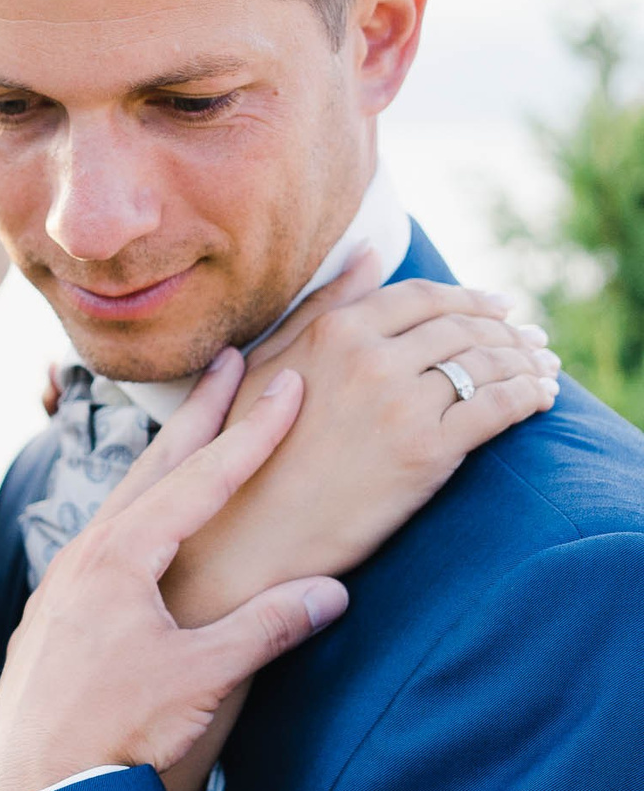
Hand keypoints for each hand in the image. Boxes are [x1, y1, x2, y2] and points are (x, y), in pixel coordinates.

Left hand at [0, 350, 347, 790]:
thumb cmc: (109, 738)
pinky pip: (107, 539)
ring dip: (167, 460)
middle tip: (233, 359)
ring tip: (198, 424)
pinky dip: (141, 510)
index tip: (289, 383)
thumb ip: (264, 629)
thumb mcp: (199, 680)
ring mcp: (64, 584)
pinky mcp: (57, 615)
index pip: (201, 480)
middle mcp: (85, 557)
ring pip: (125, 502)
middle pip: (154, 469)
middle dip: (200, 414)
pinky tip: (149, 522)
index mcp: (120, 559)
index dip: (251, 432)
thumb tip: (331, 591)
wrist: (28, 790)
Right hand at [165, 256, 558, 626]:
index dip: (467, 298)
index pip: (421, 296)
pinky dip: (530, 395)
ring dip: (526, 359)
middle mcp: (370, 359)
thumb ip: (320, 307)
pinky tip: (541, 398)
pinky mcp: (428, 450)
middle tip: (531, 339)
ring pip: (487, 361)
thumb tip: (367, 253)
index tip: (496, 307)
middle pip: (463, 326)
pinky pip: (500, 406)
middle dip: (506, 328)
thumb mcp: (269, 366)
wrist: (251, 537)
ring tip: (542, 368)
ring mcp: (400, 403)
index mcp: (333, 333)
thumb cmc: (248, 454)